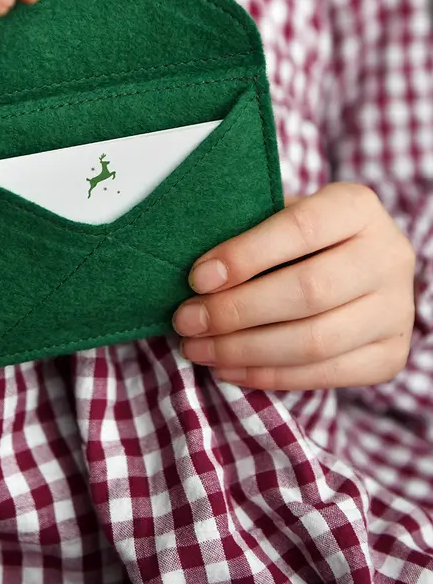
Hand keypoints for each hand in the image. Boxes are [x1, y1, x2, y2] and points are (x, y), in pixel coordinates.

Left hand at [172, 183, 415, 389]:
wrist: (357, 266)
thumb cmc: (300, 237)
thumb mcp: (280, 216)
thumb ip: (248, 232)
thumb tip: (198, 273)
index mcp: (357, 208)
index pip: (300, 228)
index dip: (245, 256)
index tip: (197, 278)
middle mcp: (388, 256)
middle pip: (308, 292)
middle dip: (236, 311)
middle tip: (187, 321)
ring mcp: (396, 309)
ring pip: (315, 341)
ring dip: (245, 350)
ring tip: (199, 349)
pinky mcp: (390, 354)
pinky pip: (325, 375)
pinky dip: (268, 376)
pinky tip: (229, 368)